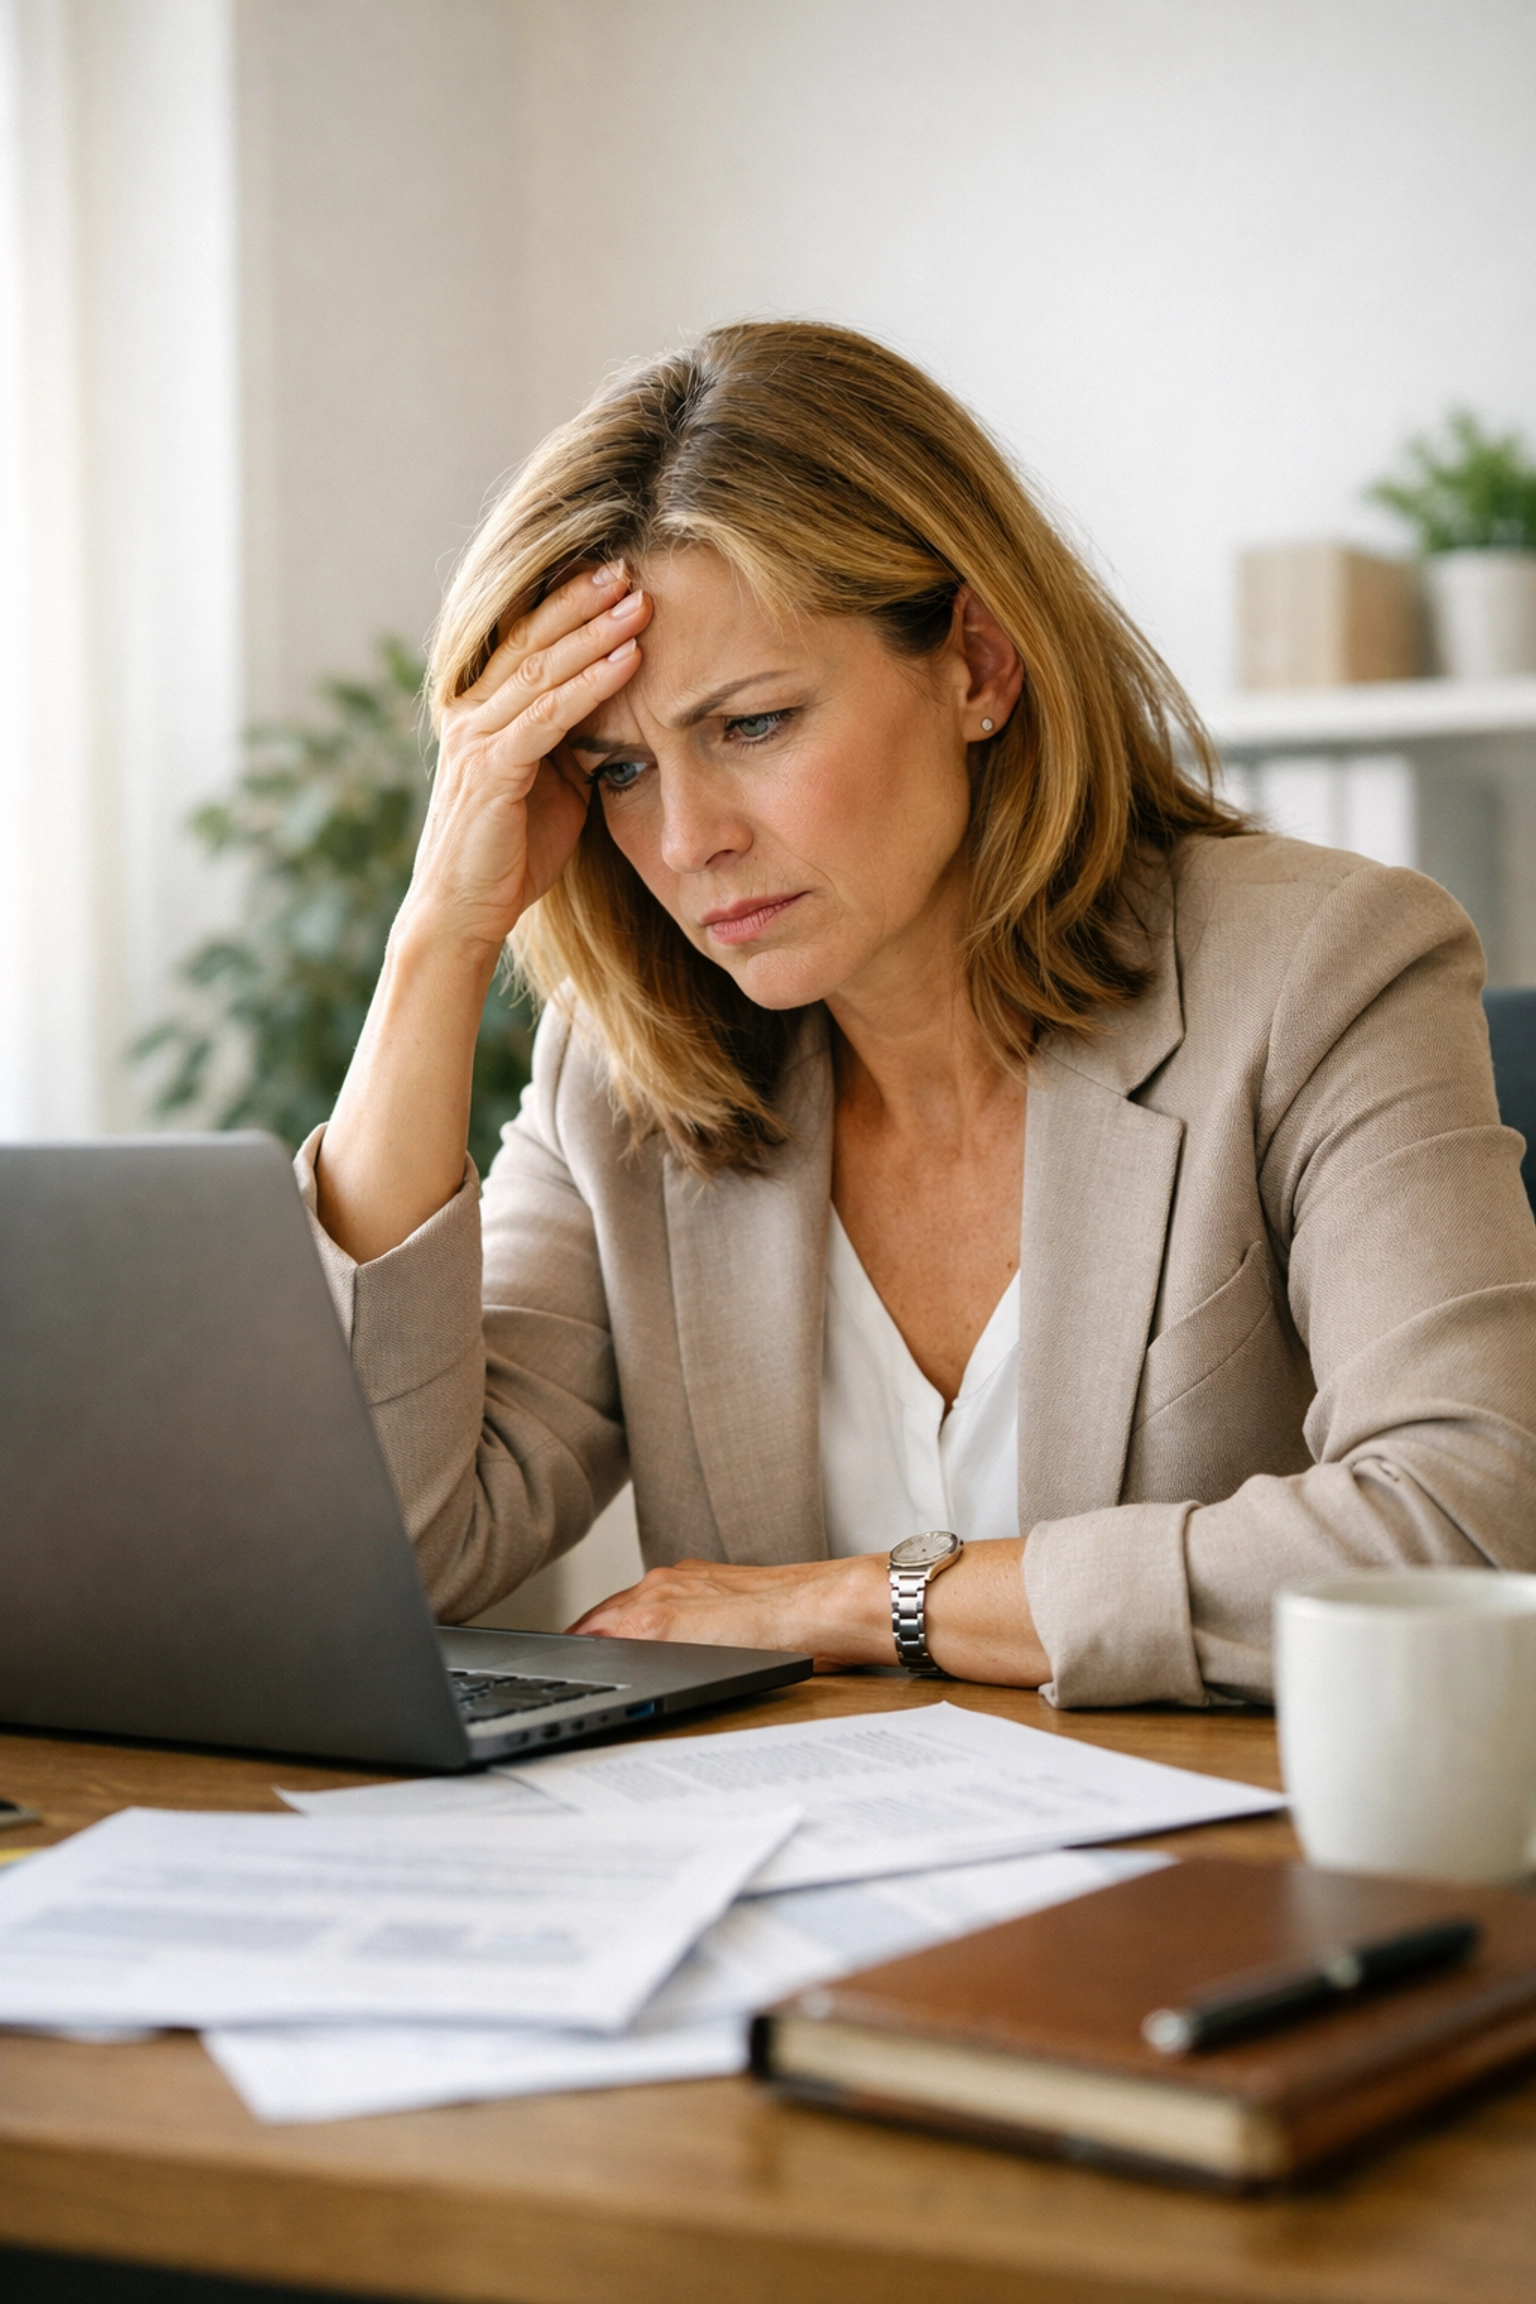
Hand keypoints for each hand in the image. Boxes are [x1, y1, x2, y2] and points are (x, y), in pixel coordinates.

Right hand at [401, 562, 652, 962]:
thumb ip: (572, 744)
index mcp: (481, 710)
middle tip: (630, 565)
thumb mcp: (553, 787)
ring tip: (640, 601)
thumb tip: (617, 715)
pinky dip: (592, 685)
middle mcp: (471, 712)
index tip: (616, 575)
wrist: (465, 914)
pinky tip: (629, 661)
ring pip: (542, 669)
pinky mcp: (492, 770)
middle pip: (531, 638)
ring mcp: (477, 738)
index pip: (526, 640)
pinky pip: (549, 717)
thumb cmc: (510, 855)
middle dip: (583, 600)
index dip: (568, 604)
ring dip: (595, 633)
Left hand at [568, 1540, 1049, 1683]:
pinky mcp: (685, 1616)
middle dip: (565, 1655)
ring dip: (578, 1655)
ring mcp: (674, 1598)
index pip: (606, 1620)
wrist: (845, 1603)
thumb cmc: (801, 1619)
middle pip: (594, 1623)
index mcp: (675, 1586)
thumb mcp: (733, 1626)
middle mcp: (668, 1585)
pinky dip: (606, 1653)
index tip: (553, 1673)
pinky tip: (593, 1672)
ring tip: (552, 1684)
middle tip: (537, 1685)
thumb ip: (691, 1631)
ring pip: (605, 1626)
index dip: (577, 1648)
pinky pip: (630, 1635)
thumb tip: (644, 1652)